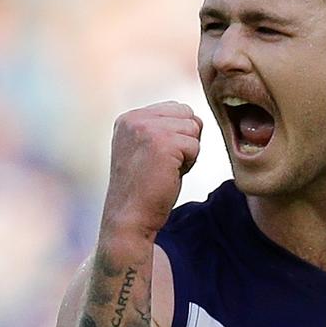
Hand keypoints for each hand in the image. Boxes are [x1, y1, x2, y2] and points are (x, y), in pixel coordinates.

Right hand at [103, 101, 202, 240]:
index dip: (178, 135)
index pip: (175, 108)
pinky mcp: (162, 142)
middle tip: (165, 164)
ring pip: (194, 128)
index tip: (159, 158)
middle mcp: (135, 118)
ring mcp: (148, 128)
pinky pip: (195, 146)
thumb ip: (164, 130)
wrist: (130, 217)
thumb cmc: (144, 190)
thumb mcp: (147, 150)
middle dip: (186, 140)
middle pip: (187, 114)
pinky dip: (190, 164)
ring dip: (188, 153)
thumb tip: (196, 120)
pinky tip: (170, 175)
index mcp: (129, 118)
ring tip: (167, 169)